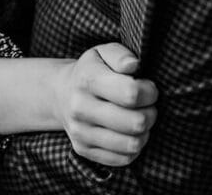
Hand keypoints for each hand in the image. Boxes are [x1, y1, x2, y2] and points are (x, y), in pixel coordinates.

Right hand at [53, 43, 157, 166]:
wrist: (60, 92)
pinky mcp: (82, 149)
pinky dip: (132, 147)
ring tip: (137, 119)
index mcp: (86, 78)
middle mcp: (79, 106)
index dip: (149, 92)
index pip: (131, 93)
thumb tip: (133, 66)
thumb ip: (120, 55)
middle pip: (135, 122)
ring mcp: (79, 130)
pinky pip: (124, 159)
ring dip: (144, 132)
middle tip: (147, 106)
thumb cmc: (91, 71)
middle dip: (151, 114)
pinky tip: (126, 133)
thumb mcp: (102, 53)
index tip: (148, 87)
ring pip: (132, 144)